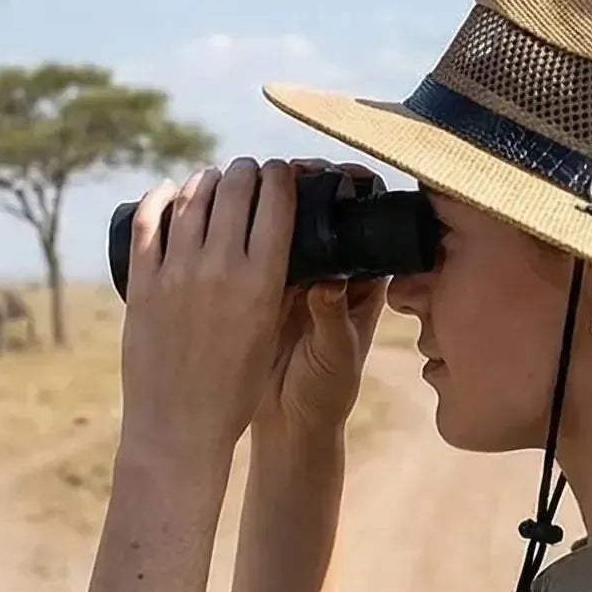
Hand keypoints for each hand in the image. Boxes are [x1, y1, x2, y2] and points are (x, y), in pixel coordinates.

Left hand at [114, 157, 296, 475]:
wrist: (180, 427)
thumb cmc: (234, 388)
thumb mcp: (269, 329)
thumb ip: (272, 281)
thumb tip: (269, 236)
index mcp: (262, 281)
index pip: (276, 201)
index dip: (280, 176)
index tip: (281, 172)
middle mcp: (221, 268)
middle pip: (235, 188)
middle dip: (246, 171)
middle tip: (247, 171)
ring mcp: (177, 272)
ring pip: (193, 197)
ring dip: (207, 179)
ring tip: (213, 179)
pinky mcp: (142, 283)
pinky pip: (149, 222)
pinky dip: (161, 197)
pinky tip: (169, 190)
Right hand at [255, 158, 387, 441]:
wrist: (288, 424)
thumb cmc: (326, 392)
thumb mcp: (335, 356)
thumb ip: (333, 319)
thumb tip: (328, 283)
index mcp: (360, 285)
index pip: (364, 227)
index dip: (354, 194)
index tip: (338, 173)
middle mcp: (330, 273)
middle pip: (322, 217)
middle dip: (306, 187)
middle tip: (289, 168)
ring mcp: (294, 278)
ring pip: (284, 227)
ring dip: (270, 202)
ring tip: (254, 177)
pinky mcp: (260, 289)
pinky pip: (253, 251)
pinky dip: (242, 230)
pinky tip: (227, 209)